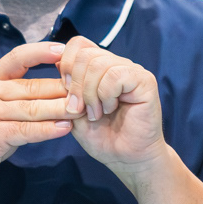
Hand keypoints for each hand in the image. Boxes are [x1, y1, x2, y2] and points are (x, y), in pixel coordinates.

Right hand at [0, 42, 75, 192]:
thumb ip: (17, 98)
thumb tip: (57, 89)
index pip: (17, 57)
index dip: (41, 51)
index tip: (65, 50)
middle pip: (33, 86)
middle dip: (64, 88)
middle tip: (89, 90)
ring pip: (33, 108)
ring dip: (61, 109)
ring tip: (83, 110)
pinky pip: (26, 130)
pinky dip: (47, 130)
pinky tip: (64, 129)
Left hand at [58, 36, 168, 185]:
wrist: (126, 158)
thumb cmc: (102, 137)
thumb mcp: (74, 111)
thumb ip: (66, 88)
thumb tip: (58, 63)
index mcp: (99, 68)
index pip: (79, 44)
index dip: (67, 64)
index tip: (65, 90)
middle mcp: (116, 64)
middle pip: (86, 54)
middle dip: (76, 85)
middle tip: (80, 109)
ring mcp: (131, 71)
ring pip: (98, 64)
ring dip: (90, 94)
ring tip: (96, 114)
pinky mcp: (145, 81)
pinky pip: (116, 75)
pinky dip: (106, 95)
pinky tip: (110, 109)